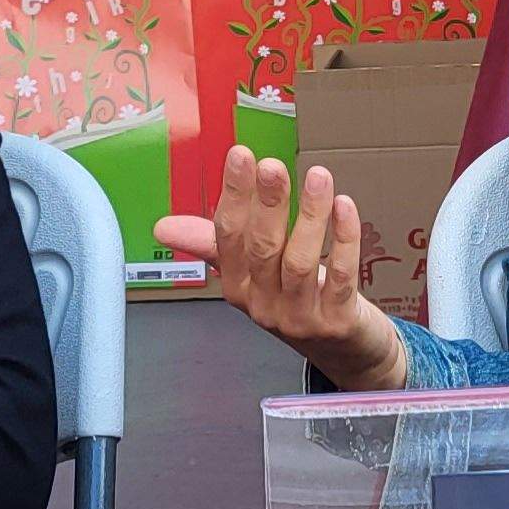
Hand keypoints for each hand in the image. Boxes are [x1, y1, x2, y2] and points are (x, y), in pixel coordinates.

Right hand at [155, 147, 410, 389]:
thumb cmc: (297, 301)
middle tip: (272, 166)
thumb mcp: (252, 274)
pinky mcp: (336, 321)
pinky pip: (339, 276)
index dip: (234, 197)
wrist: (342, 351)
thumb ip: (215, 244)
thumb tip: (164, 227)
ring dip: (309, 215)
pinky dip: (343, 240)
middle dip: (266, 204)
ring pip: (299, 262)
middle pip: (261, 249)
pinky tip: (345, 207)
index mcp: (237, 287)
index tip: (240, 157)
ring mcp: (300, 316)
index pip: (228, 238)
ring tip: (318, 177)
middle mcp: (263, 304)